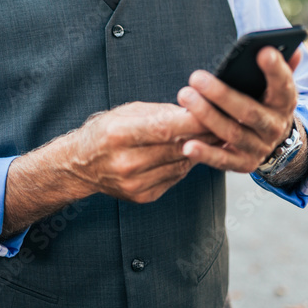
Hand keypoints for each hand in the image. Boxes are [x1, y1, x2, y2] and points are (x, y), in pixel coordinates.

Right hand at [67, 100, 221, 203]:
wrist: (81, 165)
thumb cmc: (106, 131)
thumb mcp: (127, 112)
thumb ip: (161, 112)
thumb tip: (195, 111)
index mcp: (118, 134)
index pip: (165, 127)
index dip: (193, 121)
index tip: (216, 111)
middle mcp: (126, 162)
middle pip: (176, 147)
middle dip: (205, 135)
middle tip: (226, 123)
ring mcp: (134, 183)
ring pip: (181, 164)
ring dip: (200, 150)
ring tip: (214, 136)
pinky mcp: (143, 196)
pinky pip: (175, 177)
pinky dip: (186, 163)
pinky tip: (190, 152)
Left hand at [175, 47, 302, 172]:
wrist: (273, 142)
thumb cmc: (266, 102)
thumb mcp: (277, 86)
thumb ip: (283, 66)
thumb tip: (295, 48)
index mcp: (284, 102)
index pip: (283, 84)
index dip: (275, 69)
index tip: (263, 51)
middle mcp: (275, 126)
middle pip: (249, 111)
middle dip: (221, 94)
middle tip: (196, 77)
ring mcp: (260, 147)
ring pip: (232, 132)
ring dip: (207, 116)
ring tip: (186, 96)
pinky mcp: (244, 164)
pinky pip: (222, 160)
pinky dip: (205, 153)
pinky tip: (188, 145)